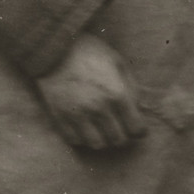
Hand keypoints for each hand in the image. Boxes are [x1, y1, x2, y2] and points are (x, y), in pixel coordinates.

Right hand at [36, 32, 146, 151]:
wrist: (54, 49)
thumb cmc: (90, 52)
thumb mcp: (119, 63)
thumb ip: (132, 88)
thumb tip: (137, 110)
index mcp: (117, 94)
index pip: (136, 129)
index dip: (140, 130)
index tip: (137, 127)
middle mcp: (98, 109)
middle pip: (118, 140)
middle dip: (122, 135)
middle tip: (119, 126)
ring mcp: (77, 116)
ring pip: (97, 145)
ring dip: (103, 138)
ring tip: (102, 128)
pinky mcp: (60, 118)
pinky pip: (76, 141)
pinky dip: (82, 137)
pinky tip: (84, 126)